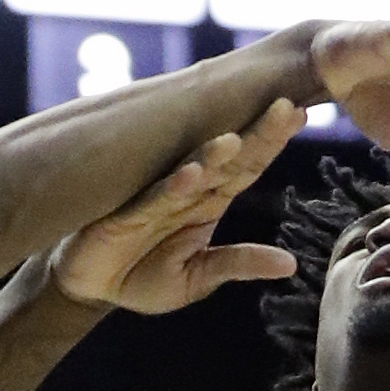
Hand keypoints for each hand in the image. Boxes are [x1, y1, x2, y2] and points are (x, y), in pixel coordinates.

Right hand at [49, 109, 301, 312]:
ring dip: (213, 155)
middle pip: (229, 158)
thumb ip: (238, 264)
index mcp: (209, 200)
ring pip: (192, 170)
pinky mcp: (127, 213)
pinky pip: (153, 197)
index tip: (300, 114)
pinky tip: (190, 174)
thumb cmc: (143, 274)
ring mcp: (158, 197)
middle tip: (287, 106)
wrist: (90, 284)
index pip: (248, 166)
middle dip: (257, 133)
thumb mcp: (197, 278)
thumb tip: (291, 264)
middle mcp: (188, 190)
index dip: (272, 142)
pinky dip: (172, 186)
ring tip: (236, 140)